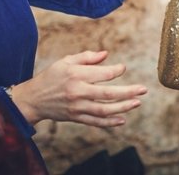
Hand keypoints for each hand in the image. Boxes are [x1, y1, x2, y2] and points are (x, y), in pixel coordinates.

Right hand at [9, 48, 146, 127]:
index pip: (102, 74)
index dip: (115, 71)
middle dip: (128, 92)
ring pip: (104, 110)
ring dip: (123, 108)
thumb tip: (106, 55)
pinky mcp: (76, 118)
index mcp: (76, 74)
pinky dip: (110, 122)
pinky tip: (121, 119)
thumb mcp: (66, 61)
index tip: (123, 68)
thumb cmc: (52, 75)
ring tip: (137, 103)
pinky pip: (96, 122)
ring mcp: (78, 107)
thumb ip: (87, 57)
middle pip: (107, 94)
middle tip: (143, 89)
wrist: (35, 99)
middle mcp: (78, 92)